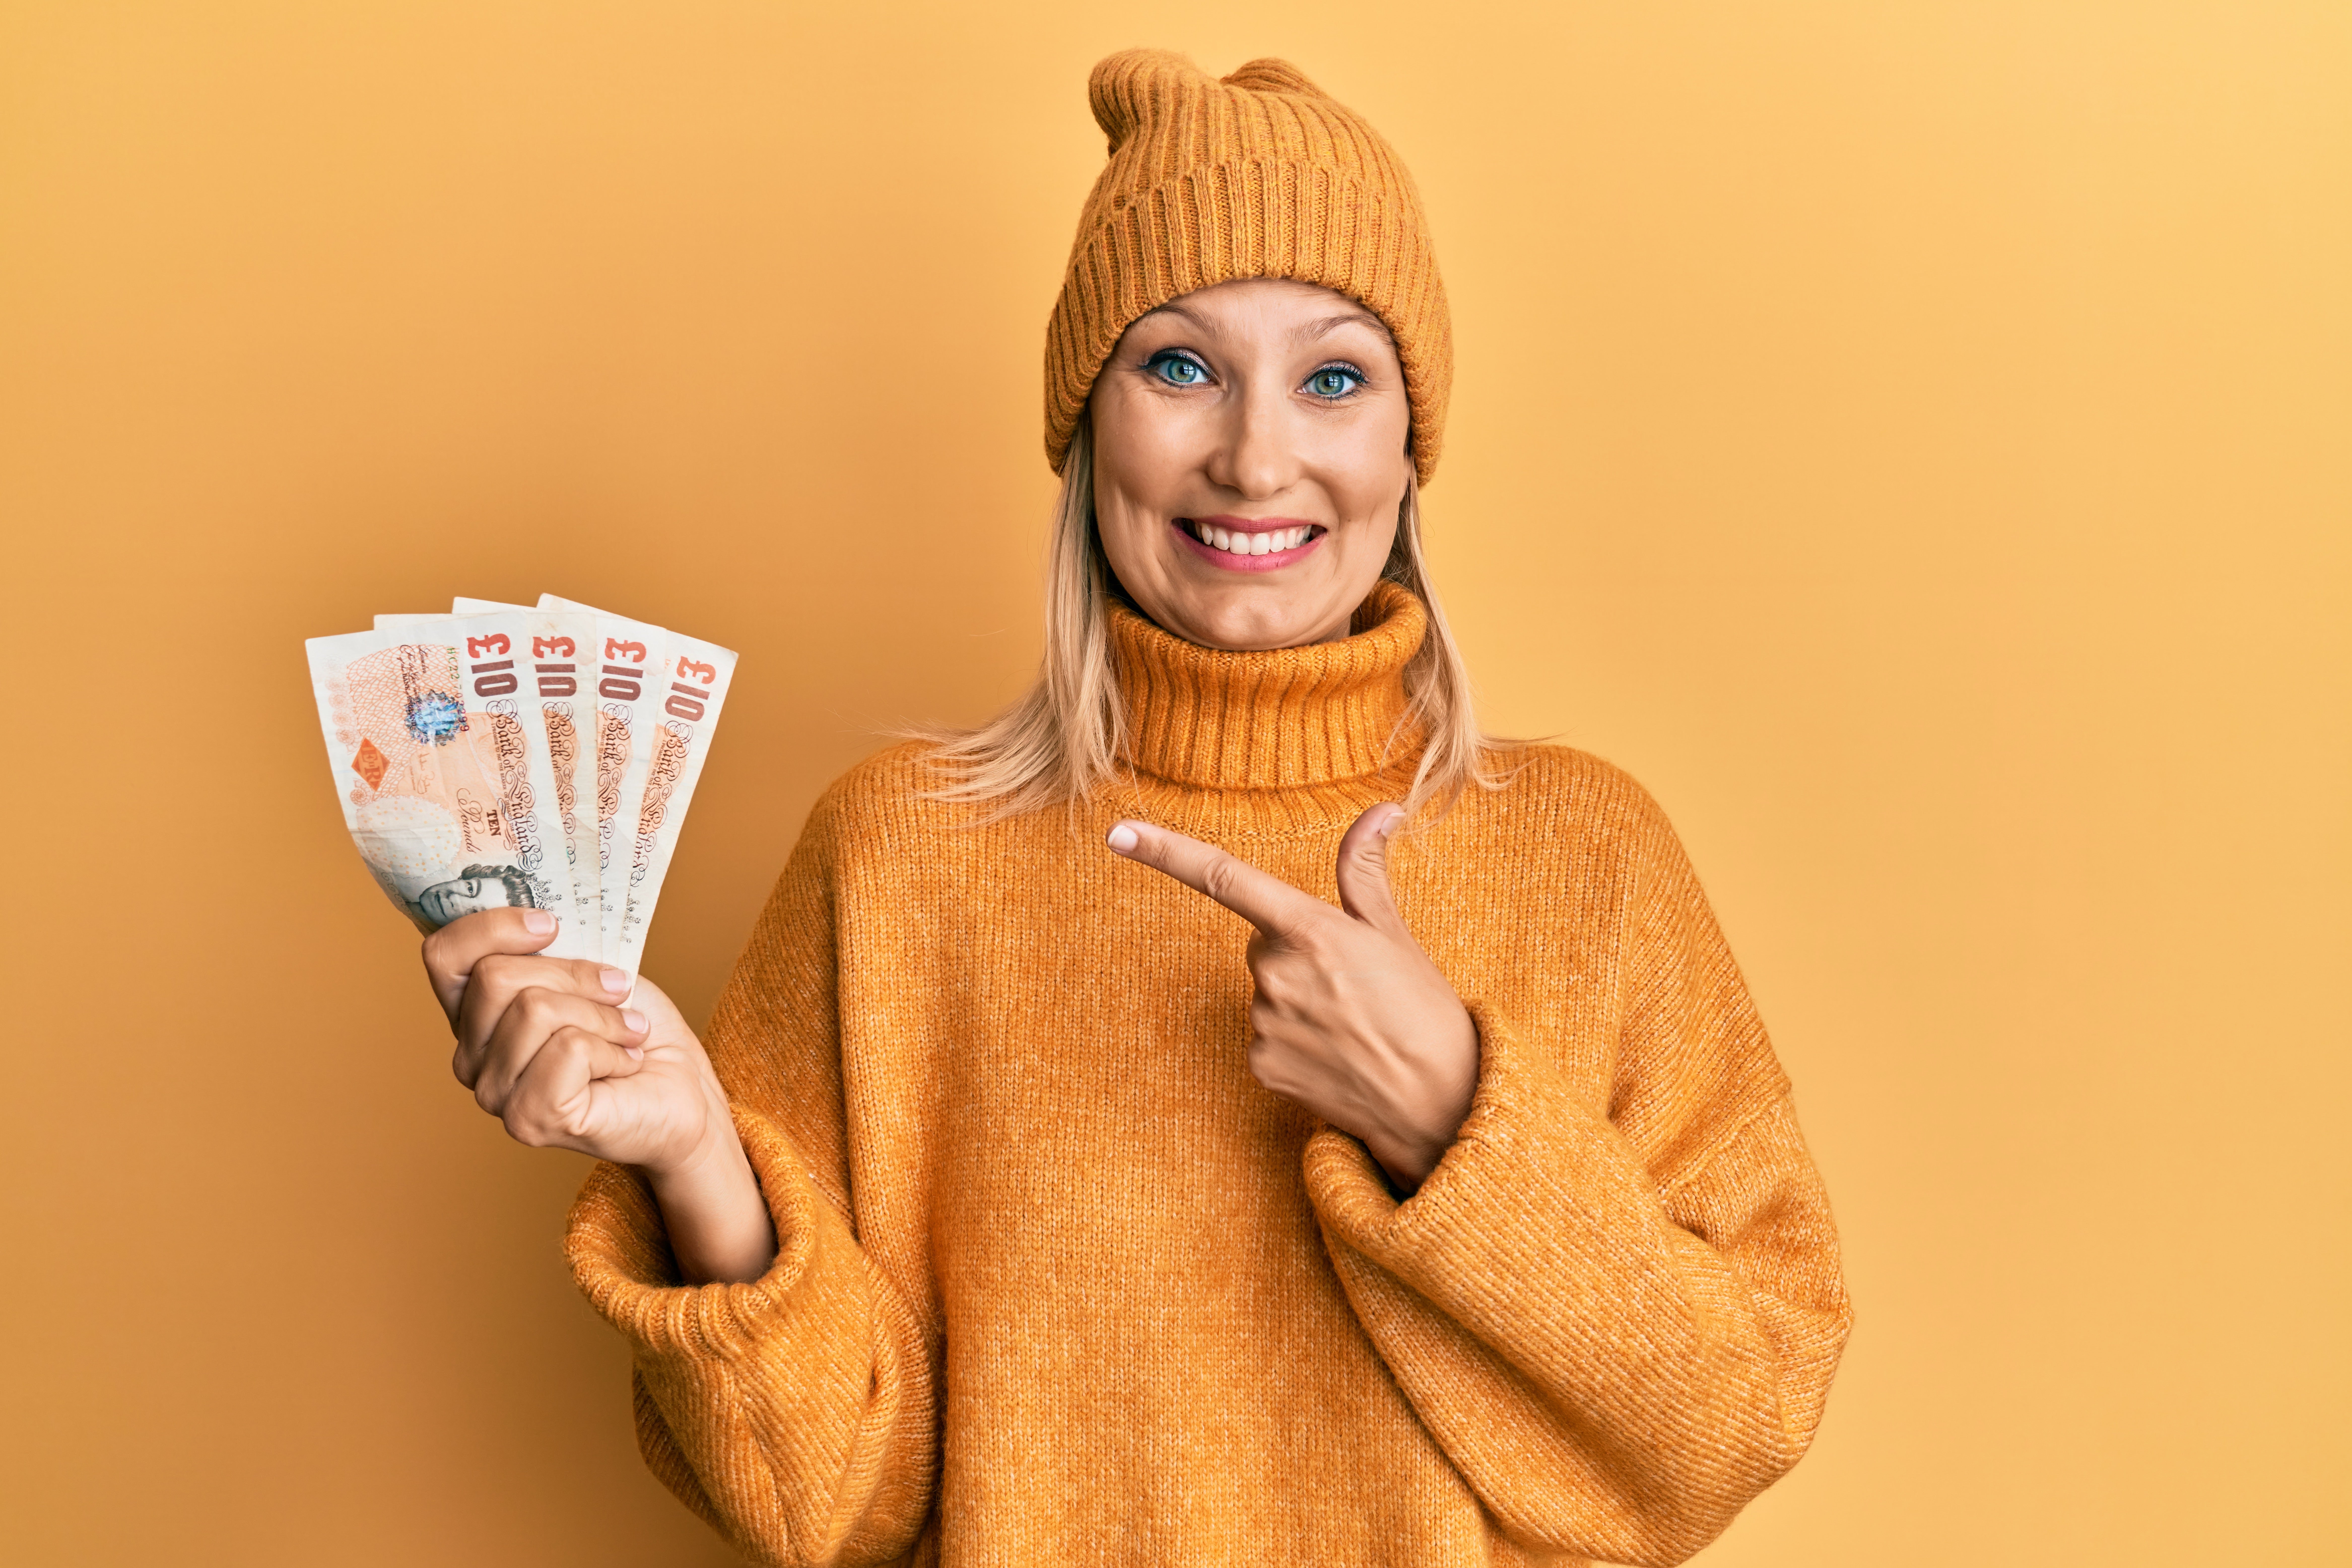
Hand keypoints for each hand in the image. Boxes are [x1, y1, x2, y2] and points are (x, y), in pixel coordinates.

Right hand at [421, 909, 776, 1282]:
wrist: (681, 1090)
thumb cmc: (633, 1028)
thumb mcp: (590, 968)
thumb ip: (547, 948)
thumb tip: (538, 915)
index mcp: (473, 1015)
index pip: (445, 955)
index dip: (493, 927)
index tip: (552, 925)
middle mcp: (470, 1058)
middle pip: (496, 977)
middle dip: (572, 974)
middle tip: (618, 992)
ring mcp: (495, 1093)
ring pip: (534, 1009)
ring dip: (603, 1014)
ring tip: (628, 1033)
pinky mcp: (530, 1119)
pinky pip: (569, 1048)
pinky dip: (612, 1047)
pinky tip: (625, 1063)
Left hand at [1107, 803, 1479, 1191]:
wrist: (1436, 1103)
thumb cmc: (1423, 1012)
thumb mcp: (1394, 933)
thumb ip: (1365, 870)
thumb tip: (1381, 810)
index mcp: (1308, 929)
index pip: (1224, 877)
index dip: (1164, 851)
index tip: (1118, 833)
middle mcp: (1276, 973)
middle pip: (1261, 944)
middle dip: (1295, 952)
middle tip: (1350, 982)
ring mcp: (1264, 1022)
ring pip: (1265, 992)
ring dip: (1297, 999)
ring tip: (1351, 1024)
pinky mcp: (1261, 1065)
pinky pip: (1265, 1036)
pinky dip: (1293, 1040)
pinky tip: (1334, 1054)